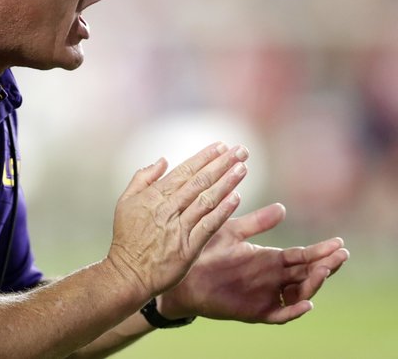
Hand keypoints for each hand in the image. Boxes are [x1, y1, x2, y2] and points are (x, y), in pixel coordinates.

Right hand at [107, 142, 248, 296]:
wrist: (128, 273)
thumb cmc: (127, 238)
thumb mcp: (125, 202)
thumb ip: (143, 178)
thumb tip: (163, 160)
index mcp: (154, 196)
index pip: (184, 171)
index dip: (204, 157)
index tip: (221, 146)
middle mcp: (168, 208)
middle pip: (199, 181)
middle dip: (221, 164)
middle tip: (240, 151)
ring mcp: (179, 227)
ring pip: (207, 199)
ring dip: (226, 182)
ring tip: (242, 168)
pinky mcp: (188, 247)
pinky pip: (208, 225)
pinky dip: (223, 211)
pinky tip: (236, 197)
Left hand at [160, 203, 349, 323]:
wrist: (182, 275)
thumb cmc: (205, 251)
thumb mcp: (233, 232)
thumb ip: (257, 223)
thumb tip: (283, 207)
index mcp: (270, 259)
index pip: (303, 255)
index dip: (321, 251)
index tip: (339, 243)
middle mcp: (272, 278)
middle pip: (307, 274)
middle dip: (326, 265)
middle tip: (340, 256)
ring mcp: (266, 295)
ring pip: (299, 294)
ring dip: (313, 285)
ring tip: (322, 272)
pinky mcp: (255, 312)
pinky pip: (279, 314)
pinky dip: (294, 311)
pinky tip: (306, 304)